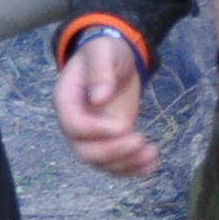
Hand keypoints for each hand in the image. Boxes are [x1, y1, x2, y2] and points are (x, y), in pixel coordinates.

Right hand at [55, 29, 155, 177]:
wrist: (114, 60)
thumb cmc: (105, 51)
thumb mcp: (103, 51)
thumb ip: (100, 70)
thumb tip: (99, 97)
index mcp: (66, 99)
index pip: (73, 124)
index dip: (95, 131)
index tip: (121, 127)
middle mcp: (74, 123)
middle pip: (85, 151)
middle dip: (113, 152)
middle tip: (140, 142)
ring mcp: (90, 136)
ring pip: (101, 162)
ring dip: (126, 164)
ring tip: (151, 153)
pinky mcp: (108, 142)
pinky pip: (115, 163)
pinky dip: (132, 169)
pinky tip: (151, 163)